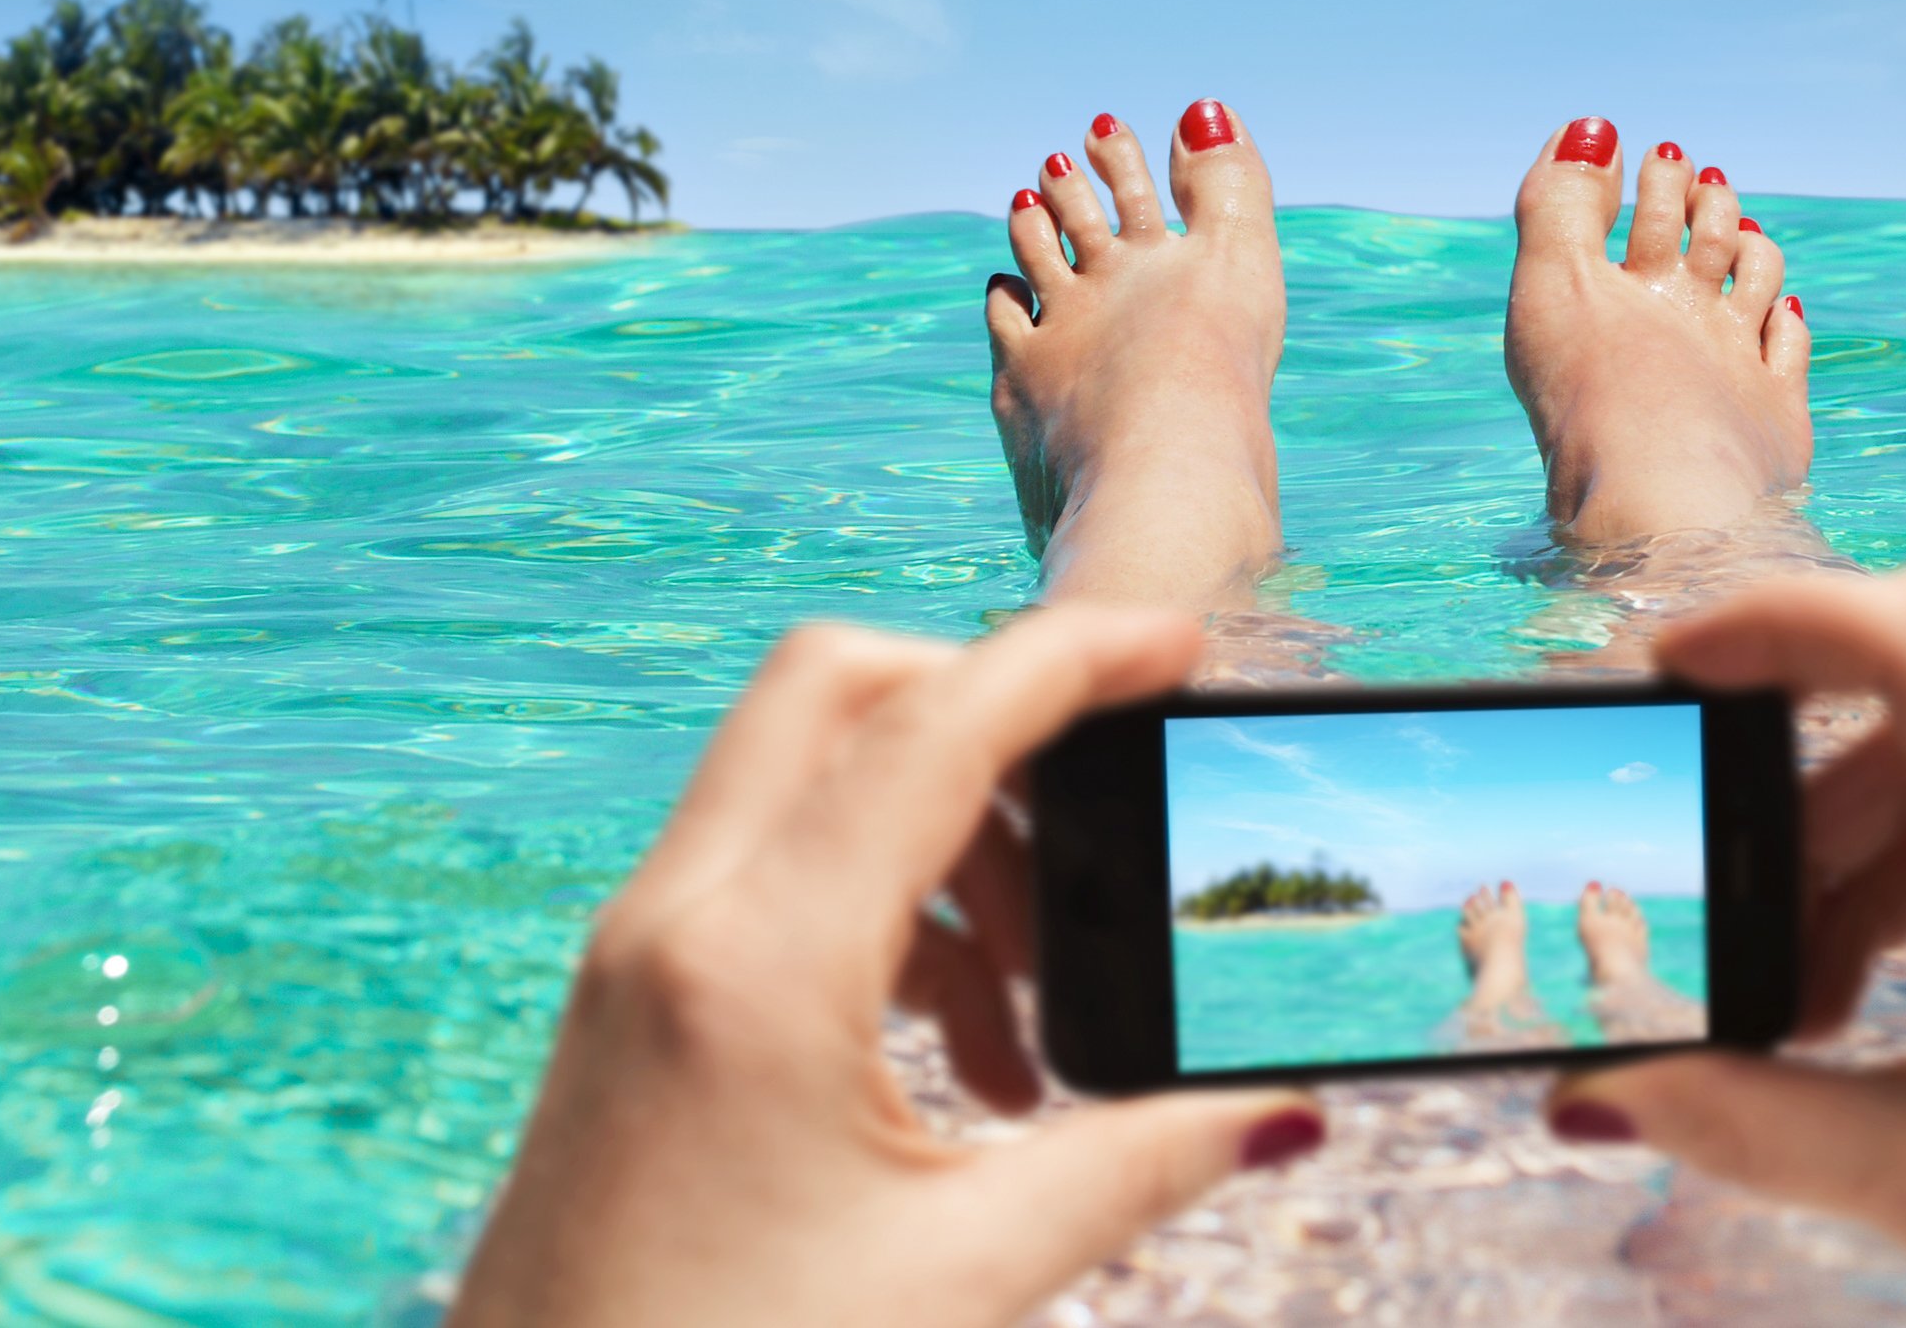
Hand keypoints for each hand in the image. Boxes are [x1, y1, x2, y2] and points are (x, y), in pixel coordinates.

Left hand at [449, 607, 1322, 1327]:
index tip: (1172, 642)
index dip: (1068, 662)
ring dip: (941, 838)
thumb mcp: (960, 1281)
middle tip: (1098, 808)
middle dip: (986, 710)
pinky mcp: (627, 999)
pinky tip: (953, 1055)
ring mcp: (634, 953)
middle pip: (839, 689)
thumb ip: (1136, 1168)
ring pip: (800, 777)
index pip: (931, 728)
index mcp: (757, 966)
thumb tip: (1278, 1110)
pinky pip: (762, 868)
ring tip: (1028, 1015)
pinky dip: (874, 903)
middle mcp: (675, 921)